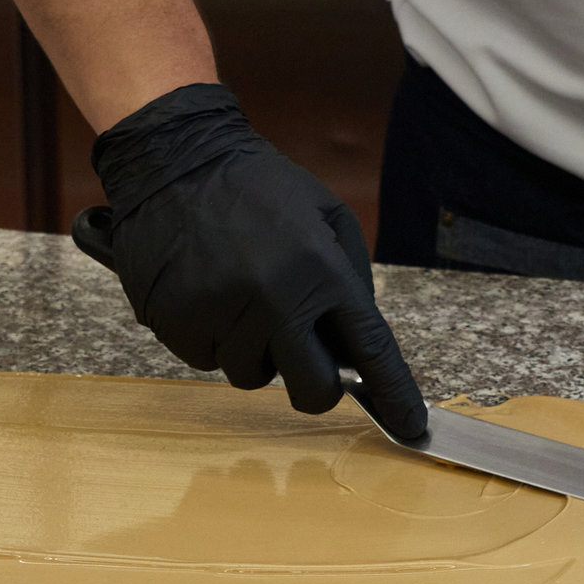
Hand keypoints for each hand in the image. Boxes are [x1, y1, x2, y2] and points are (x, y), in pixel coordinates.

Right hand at [89, 84, 427, 438]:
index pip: (370, 350)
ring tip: (240, 293)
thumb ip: (351, 280)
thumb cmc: (256, 186)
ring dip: (253, 350)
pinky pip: (205, 360)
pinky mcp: (176, 323)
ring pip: (251, 376)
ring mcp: (220, 314)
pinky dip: (210, 337)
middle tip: (301, 354)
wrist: (174, 158)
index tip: (410, 425)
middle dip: (315, 385)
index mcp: (320, 270)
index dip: (394, 394)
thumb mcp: (326, 215)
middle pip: (311, 390)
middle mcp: (273, 299)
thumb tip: (360, 346)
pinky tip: (205, 291)